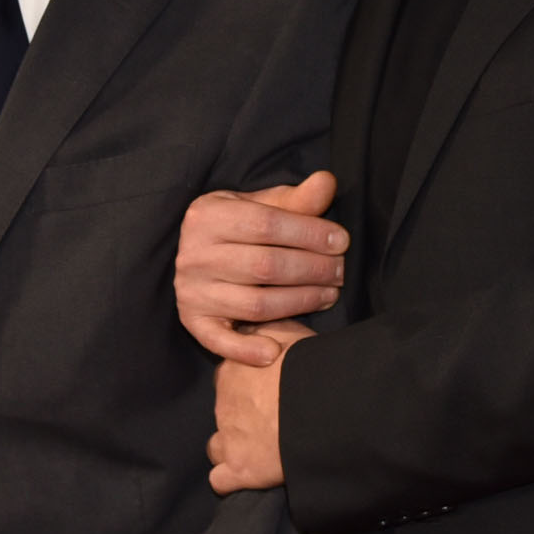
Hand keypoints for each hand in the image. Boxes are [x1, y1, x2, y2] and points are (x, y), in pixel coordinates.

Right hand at [175, 170, 345, 362]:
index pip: (267, 224)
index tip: (341, 242)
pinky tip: (275, 351)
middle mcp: (194, 254)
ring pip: (255, 304)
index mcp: (208, 215)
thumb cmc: (237, 227)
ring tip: (330, 294)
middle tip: (341, 271)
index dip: (309, 233)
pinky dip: (246, 350)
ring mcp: (192, 290)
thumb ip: (295, 199)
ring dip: (300, 302)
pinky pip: (219, 341)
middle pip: (265, 266)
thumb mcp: (259, 205)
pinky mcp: (192, 321)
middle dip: (312, 269)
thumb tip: (327, 182)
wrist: (197, 253)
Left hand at [208, 323, 309, 493]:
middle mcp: (224, 401)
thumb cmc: (311, 366)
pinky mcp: (239, 469)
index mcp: (234, 368)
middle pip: (224, 411)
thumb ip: (269, 328)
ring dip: (232, 449)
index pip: (228, 377)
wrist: (323, 404)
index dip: (247, 387)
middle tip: (272, 420)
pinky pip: (221, 480)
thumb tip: (258, 325)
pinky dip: (232, 480)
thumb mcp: (290, 331)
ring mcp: (229, 436)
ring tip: (260, 451)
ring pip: (216, 447)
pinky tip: (250, 477)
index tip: (267, 392)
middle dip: (242, 417)